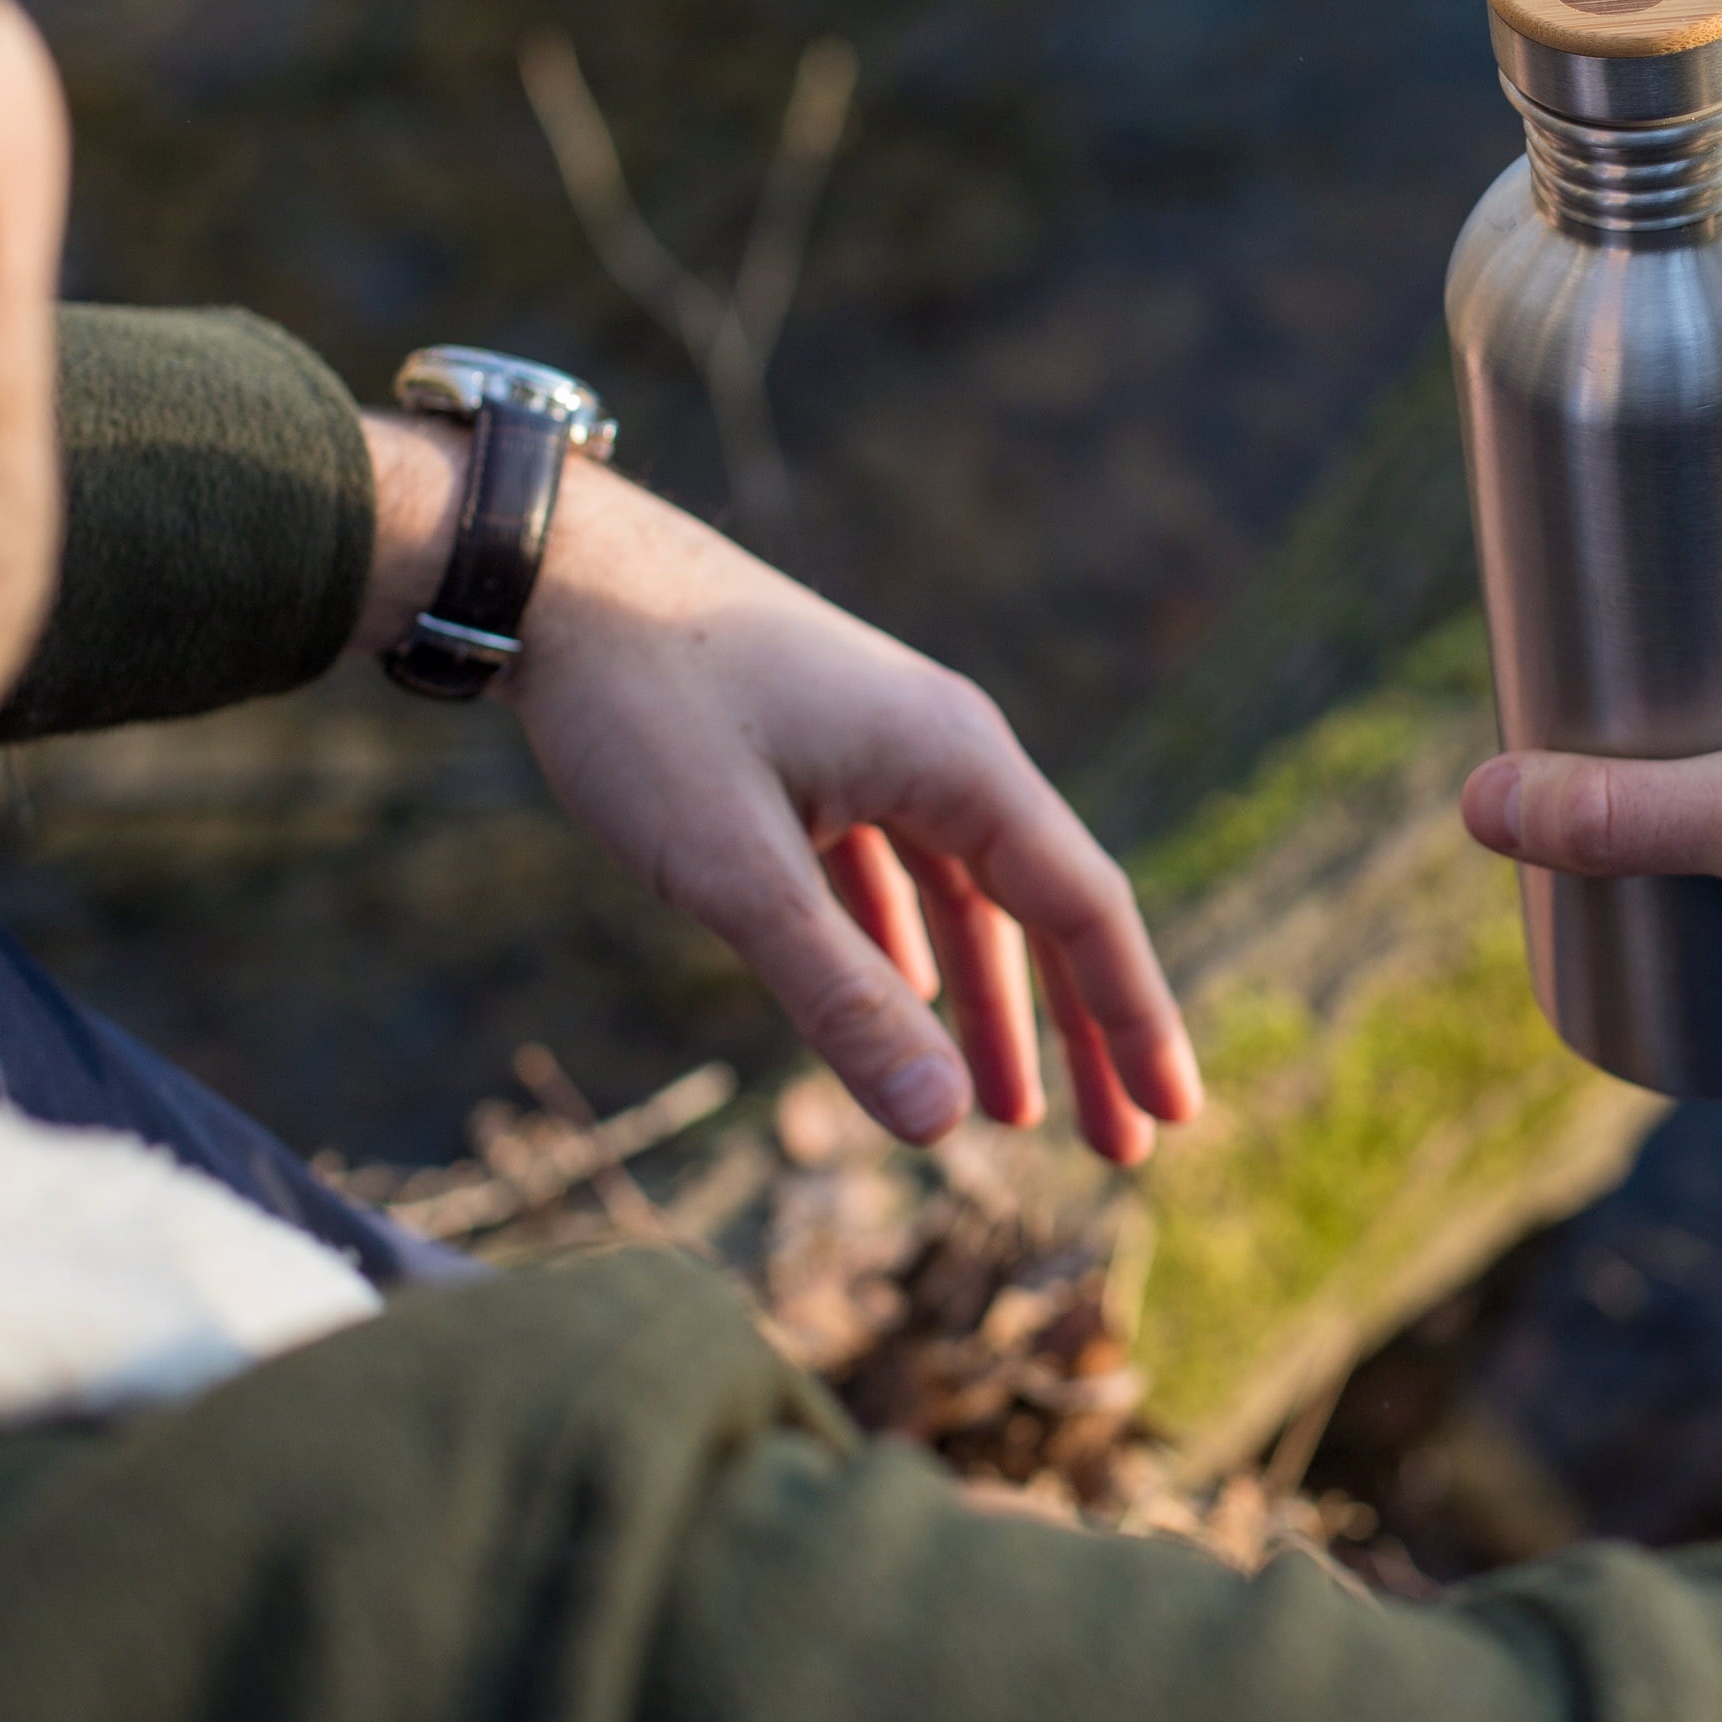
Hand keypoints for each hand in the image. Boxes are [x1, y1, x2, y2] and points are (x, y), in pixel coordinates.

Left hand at [367, 420, 1197, 1160]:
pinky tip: (912, 1002)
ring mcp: (883, 744)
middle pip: (1043, 904)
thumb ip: (842, 998)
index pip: (1083, 907)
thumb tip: (946, 1127)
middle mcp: (943, 748)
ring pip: (968, 892)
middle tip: (1119, 1148)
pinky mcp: (822, 750)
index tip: (1172, 1118)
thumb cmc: (643, 705)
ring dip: (993, 999)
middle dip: (1080, 1029)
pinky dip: (915, 945)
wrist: (548, 574)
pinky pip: (899, 865)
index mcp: (957, 761)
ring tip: (1012, 1110)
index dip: (1133, 1018)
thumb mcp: (735, 872)